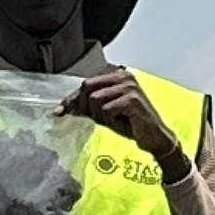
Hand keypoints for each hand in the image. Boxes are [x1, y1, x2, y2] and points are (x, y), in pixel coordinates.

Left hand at [65, 66, 192, 181]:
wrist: (155, 138)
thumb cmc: (132, 124)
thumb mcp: (105, 113)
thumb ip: (87, 106)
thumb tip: (62, 108)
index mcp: (118, 75)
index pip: (87, 83)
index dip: (72, 99)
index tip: (60, 111)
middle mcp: (124, 76)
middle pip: (87, 87)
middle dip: (86, 107)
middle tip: (100, 119)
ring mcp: (129, 87)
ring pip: (95, 100)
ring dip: (101, 116)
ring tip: (116, 121)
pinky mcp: (132, 99)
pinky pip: (107, 110)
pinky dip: (112, 121)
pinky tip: (124, 123)